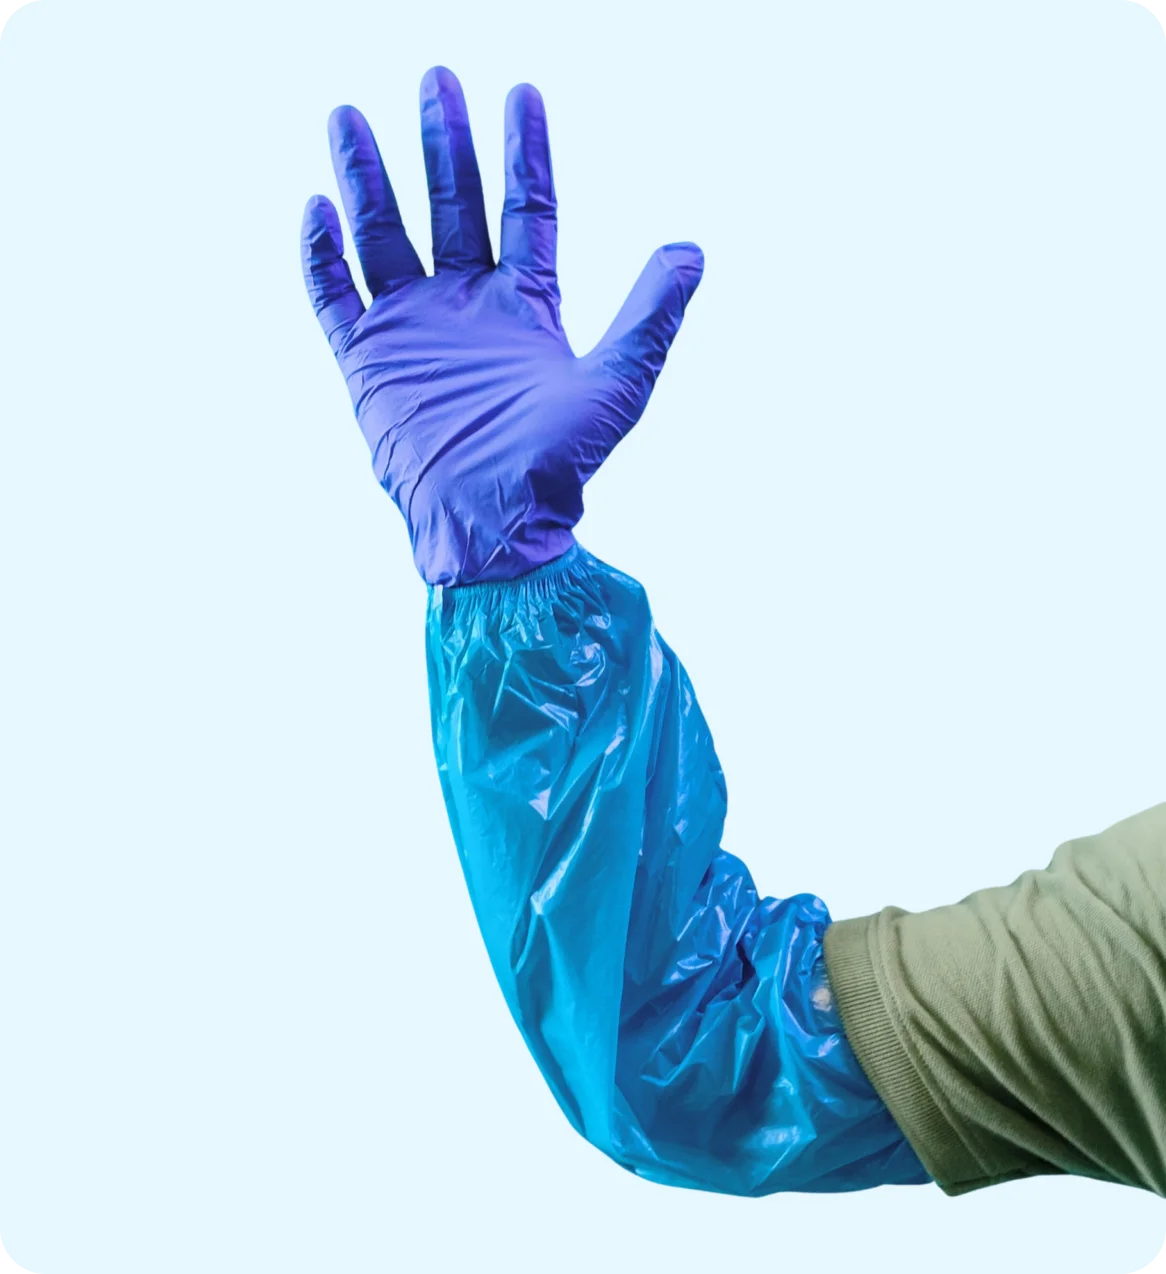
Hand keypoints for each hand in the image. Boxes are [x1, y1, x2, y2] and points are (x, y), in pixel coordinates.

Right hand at [301, 66, 703, 586]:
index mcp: (525, 305)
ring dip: (368, 178)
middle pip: (452, 206)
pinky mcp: (366, 363)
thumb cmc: (558, 464)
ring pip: (384, 236)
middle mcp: (466, 307)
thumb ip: (651, 315)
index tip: (522, 90)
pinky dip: (321, 256)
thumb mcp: (618, 382)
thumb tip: (692, 249)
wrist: (494, 523)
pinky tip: (315, 206)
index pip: (526, 210)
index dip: (526, 151)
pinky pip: (333, 298)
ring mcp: (413, 331)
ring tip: (347, 114)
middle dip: (443, 142)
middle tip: (435, 78)